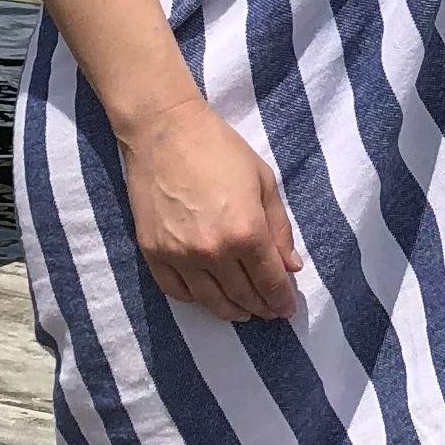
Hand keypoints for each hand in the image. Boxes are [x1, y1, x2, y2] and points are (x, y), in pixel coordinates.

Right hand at [118, 97, 303, 322]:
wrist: (164, 131)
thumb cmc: (220, 149)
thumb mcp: (263, 182)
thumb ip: (279, 228)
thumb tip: (291, 267)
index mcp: (246, 232)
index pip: (270, 281)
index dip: (281, 300)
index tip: (287, 309)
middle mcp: (213, 252)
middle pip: (243, 295)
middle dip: (262, 307)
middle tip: (270, 312)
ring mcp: (180, 256)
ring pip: (211, 301)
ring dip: (232, 312)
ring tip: (244, 313)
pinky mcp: (153, 253)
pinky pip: (177, 291)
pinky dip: (196, 301)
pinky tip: (209, 298)